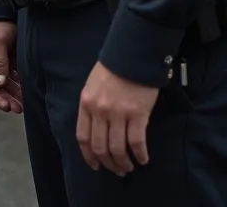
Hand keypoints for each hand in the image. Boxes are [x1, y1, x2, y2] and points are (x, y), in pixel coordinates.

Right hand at [0, 21, 22, 113]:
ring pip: (4, 82)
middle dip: (6, 98)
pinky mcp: (6, 58)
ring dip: (13, 93)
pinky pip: (11, 75)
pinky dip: (17, 83)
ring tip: (24, 103)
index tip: (7, 107)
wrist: (6, 7)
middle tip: (19, 109)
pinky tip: (26, 90)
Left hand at [76, 61, 158, 175]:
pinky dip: (140, 155)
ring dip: (124, 163)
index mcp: (86, 103)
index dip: (89, 156)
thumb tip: (95, 129)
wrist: (131, 55)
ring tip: (129, 167)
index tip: (96, 165)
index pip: (83, 137)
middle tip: (116, 170)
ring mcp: (118, 113)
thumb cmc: (112, 69)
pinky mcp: (137, 114)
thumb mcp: (92, 85)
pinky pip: (137, 142)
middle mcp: (100, 111)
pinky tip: (143, 159)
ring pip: (118, 149)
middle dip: (108, 163)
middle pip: (100, 147)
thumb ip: (91, 106)